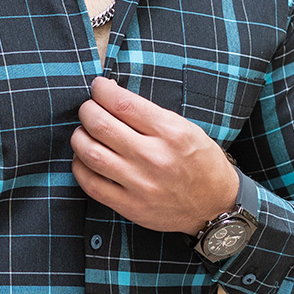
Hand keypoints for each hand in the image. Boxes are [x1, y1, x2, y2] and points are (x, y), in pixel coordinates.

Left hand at [70, 76, 237, 233]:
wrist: (214, 205)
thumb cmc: (200, 161)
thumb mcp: (186, 128)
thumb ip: (150, 114)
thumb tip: (112, 95)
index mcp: (171, 132)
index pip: (122, 103)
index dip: (102, 90)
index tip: (99, 87)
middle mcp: (154, 157)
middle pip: (100, 125)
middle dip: (87, 110)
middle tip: (89, 109)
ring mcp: (140, 184)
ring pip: (90, 153)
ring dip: (79, 137)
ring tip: (84, 132)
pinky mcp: (130, 206)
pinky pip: (90, 184)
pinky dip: (80, 166)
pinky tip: (85, 158)